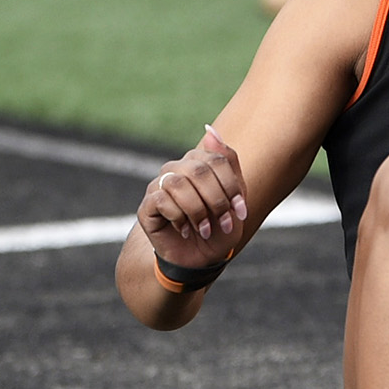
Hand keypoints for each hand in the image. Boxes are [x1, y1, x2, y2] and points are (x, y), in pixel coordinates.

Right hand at [139, 125, 248, 267]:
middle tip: (224, 223)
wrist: (201, 259)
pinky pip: (162, 200)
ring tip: (204, 229)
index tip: (241, 211)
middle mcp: (176, 169)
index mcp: (198, 162)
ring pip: (179, 183)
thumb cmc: (219, 227)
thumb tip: (209, 129)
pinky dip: (180, 218)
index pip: (217, 160)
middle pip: (199, 170)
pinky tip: (185, 230)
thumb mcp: (235, 197)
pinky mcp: (147, 206)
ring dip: (198, 211)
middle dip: (217, 200)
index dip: (231, 186)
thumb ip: (227, 162)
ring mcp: (159, 186)